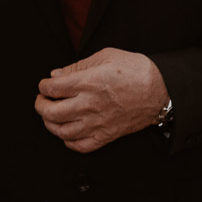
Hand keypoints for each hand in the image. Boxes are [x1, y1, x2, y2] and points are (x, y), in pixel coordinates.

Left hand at [35, 48, 168, 152]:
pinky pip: (79, 145)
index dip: (43, 86)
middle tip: (42, 100)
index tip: (45, 85)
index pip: (52, 88)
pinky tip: (67, 132)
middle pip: (51, 112)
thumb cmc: (136, 71)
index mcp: (88, 82)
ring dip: (50, 124)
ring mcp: (97, 123)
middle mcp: (89, 104)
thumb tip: (56, 75)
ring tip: (52, 116)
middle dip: (41, 105)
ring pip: (61, 131)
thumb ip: (77, 66)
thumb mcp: (106, 56)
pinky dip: (67, 141)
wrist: (160, 90)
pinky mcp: (106, 136)